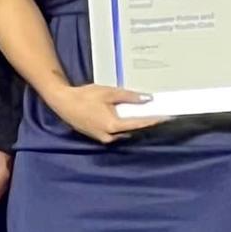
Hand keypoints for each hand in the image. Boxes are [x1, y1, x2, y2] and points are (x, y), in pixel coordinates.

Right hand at [49, 83, 163, 143]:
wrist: (63, 103)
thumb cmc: (85, 96)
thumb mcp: (108, 92)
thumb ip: (128, 96)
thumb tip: (146, 99)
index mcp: (113, 126)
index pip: (139, 124)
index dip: (154, 120)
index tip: (167, 117)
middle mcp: (110, 136)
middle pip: (133, 129)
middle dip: (143, 121)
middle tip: (155, 113)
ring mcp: (103, 139)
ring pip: (124, 132)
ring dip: (131, 123)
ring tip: (141, 113)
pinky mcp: (98, 137)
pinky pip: (115, 132)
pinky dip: (121, 125)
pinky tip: (123, 116)